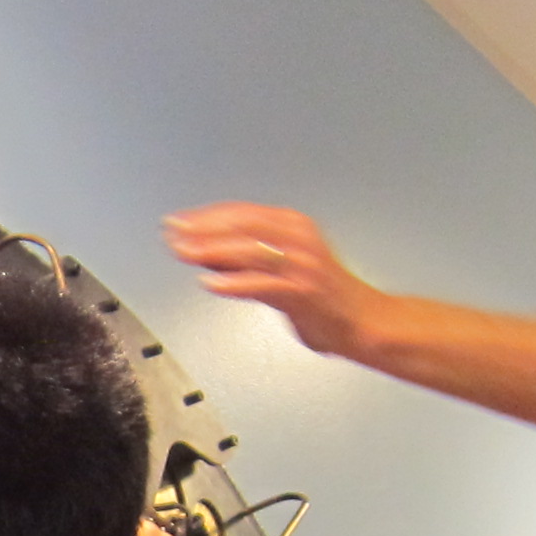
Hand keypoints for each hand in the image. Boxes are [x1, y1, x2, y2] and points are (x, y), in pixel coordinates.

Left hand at [164, 204, 387, 360]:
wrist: (363, 322)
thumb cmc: (322, 296)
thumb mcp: (281, 268)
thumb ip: (246, 260)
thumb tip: (204, 252)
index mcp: (293, 225)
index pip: (241, 213)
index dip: (205, 216)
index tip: (178, 222)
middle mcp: (298, 238)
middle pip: (242, 226)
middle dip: (202, 229)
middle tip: (173, 234)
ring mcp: (302, 264)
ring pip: (250, 250)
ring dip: (212, 250)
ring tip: (184, 254)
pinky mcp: (304, 292)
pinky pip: (263, 284)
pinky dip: (235, 283)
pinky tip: (211, 283)